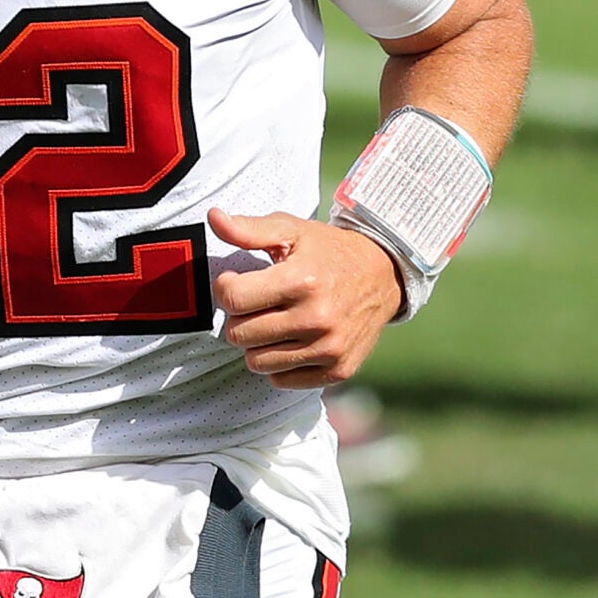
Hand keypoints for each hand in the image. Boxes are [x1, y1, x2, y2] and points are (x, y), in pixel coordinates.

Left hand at [207, 207, 402, 390]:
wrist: (384, 276)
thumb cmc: (329, 252)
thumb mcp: (291, 231)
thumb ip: (248, 229)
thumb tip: (213, 217)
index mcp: (301, 281)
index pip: (232, 299)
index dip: (226, 288)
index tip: (238, 281)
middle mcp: (317, 318)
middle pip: (239, 335)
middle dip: (240, 317)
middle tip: (257, 303)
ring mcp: (329, 349)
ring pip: (256, 362)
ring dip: (257, 343)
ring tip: (274, 321)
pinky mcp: (338, 371)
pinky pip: (281, 380)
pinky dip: (279, 364)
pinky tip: (292, 340)